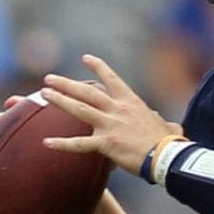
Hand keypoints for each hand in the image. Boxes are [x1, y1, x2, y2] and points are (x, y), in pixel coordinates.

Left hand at [40, 55, 179, 176]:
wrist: (168, 156)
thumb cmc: (169, 141)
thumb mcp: (164, 124)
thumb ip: (158, 121)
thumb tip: (166, 123)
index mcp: (131, 101)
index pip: (111, 79)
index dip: (98, 67)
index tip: (85, 57)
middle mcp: (117, 109)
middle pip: (87, 91)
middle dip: (66, 83)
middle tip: (49, 78)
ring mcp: (110, 125)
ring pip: (79, 109)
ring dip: (60, 100)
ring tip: (44, 94)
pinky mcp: (106, 143)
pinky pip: (79, 144)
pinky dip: (61, 144)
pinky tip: (46, 142)